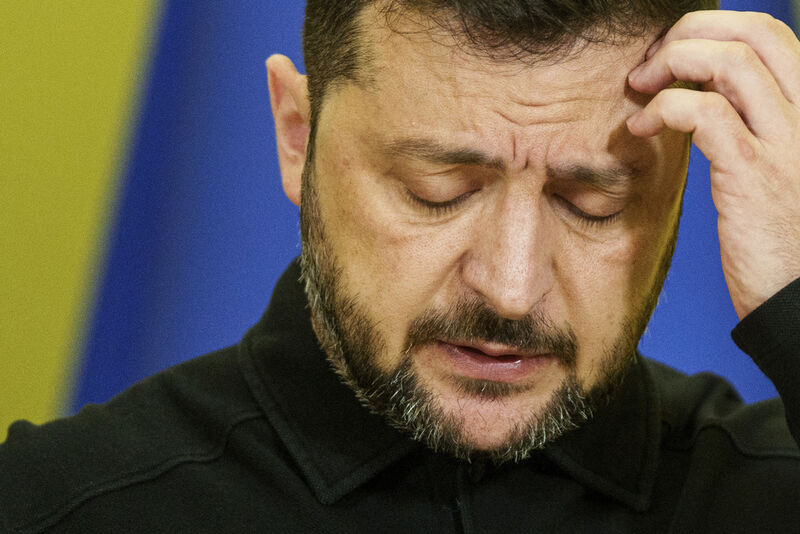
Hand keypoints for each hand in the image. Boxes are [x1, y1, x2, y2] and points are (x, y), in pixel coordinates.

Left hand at [626, 10, 799, 319]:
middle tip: (651, 61)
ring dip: (672, 63)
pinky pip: (703, 114)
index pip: (771, 36)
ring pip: (730, 63)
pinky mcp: (754, 174)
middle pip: (754, 33)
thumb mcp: (777, 168)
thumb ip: (752, 127)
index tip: (672, 52)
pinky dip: (663, 109)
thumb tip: (704, 97)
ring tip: (640, 86)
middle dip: (691, 32)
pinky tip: (640, 128)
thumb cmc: (781, 238)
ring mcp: (788, 143)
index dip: (715, 30)